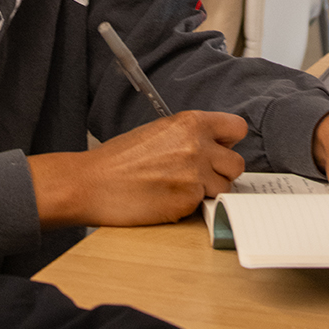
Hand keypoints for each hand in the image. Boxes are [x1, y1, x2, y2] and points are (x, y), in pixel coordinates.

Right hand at [28, 110, 247, 228]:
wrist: (92, 182)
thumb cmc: (120, 157)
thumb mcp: (160, 130)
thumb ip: (192, 134)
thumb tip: (217, 144)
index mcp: (191, 122)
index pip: (237, 128)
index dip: (229, 141)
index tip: (220, 148)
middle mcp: (197, 146)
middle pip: (237, 163)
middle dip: (221, 171)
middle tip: (201, 174)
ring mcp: (193, 176)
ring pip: (224, 187)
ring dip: (208, 190)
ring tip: (180, 187)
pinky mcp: (186, 202)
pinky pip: (202, 205)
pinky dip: (189, 205)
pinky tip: (167, 199)